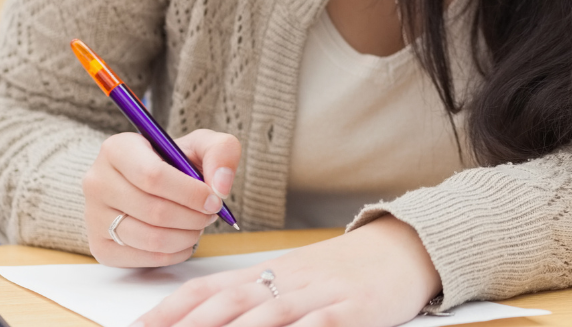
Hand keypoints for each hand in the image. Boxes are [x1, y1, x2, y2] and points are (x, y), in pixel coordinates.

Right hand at [83, 129, 239, 266]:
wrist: (149, 182)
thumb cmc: (175, 162)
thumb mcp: (201, 144)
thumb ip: (221, 152)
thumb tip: (220, 186)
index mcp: (116, 149)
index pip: (152, 176)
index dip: (190, 192)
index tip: (214, 199)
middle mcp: (97, 182)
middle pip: (154, 211)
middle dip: (194, 217)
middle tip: (211, 213)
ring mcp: (94, 217)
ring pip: (151, 238)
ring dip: (187, 236)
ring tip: (199, 224)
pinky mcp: (100, 247)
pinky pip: (146, 258)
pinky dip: (176, 253)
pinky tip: (185, 238)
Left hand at [136, 216, 440, 326]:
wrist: (402, 251)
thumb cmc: (341, 273)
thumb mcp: (293, 279)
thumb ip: (252, 300)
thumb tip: (204, 319)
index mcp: (266, 272)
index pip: (206, 289)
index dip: (168, 310)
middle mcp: (285, 280)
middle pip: (228, 304)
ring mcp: (318, 295)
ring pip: (268, 315)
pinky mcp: (351, 310)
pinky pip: (320, 323)